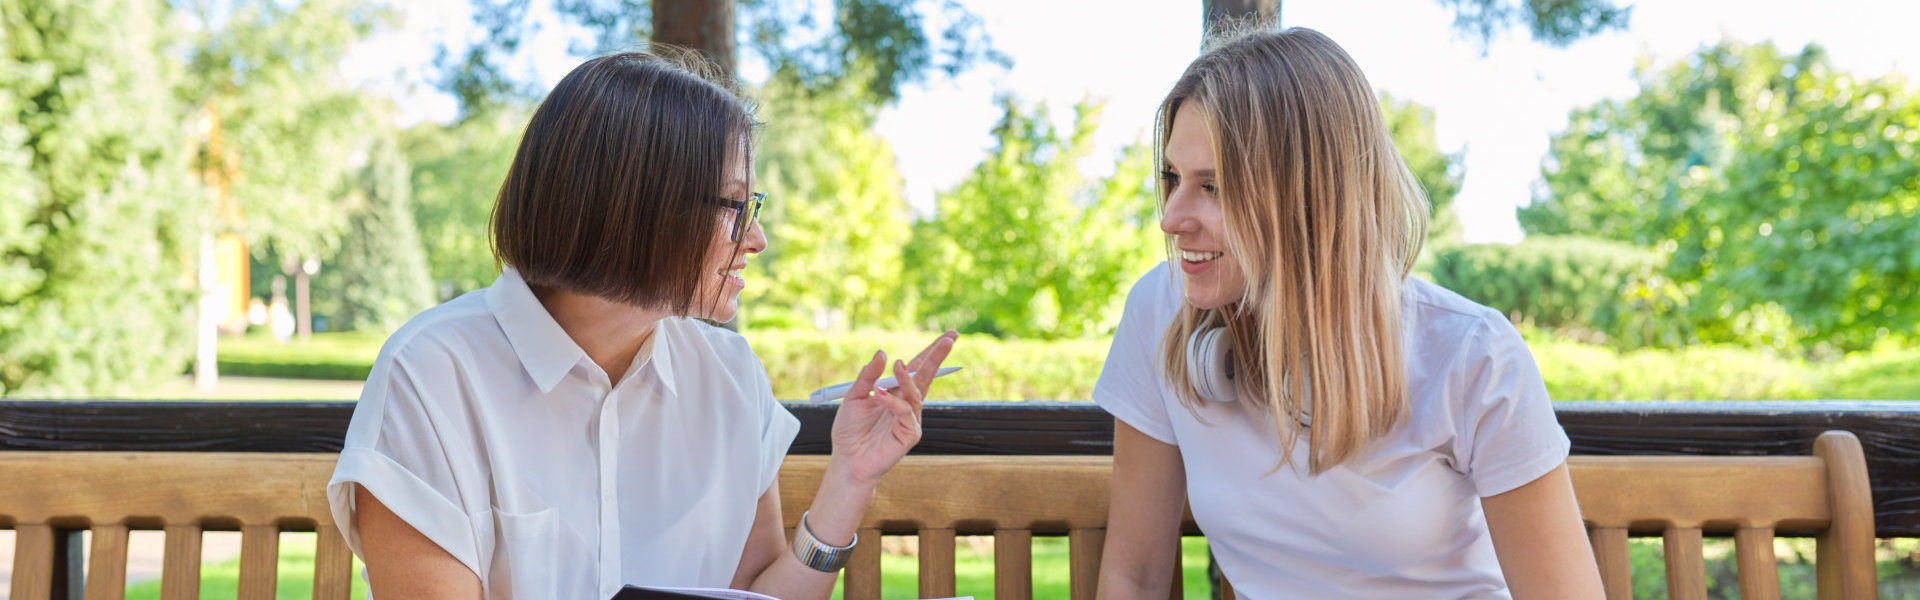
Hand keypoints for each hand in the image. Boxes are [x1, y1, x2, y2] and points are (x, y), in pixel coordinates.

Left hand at [828, 330, 958, 486]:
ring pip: (915, 393)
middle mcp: (907, 404)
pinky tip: (880, 396)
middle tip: (950, 338)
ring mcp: (910, 419)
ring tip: (897, 365)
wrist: (847, 460)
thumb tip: (883, 353)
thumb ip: (868, 376)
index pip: (916, 368)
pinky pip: (905, 413)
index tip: (949, 336)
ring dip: (907, 378)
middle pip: (926, 376)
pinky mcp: (910, 434)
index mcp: (895, 393)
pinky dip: (894, 402)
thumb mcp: (854, 396)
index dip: (930, 352)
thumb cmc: (850, 431)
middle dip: (938, 357)